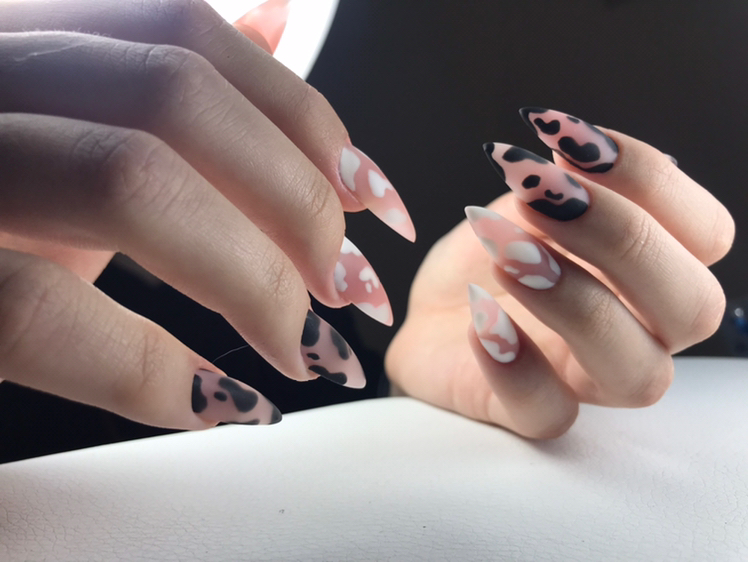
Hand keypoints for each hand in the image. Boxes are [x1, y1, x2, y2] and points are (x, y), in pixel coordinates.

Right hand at [0, 0, 413, 426]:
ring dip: (251, 279)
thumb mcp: (73, 122)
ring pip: (126, 181)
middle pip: (177, 100)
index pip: (196, 40)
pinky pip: (43, 312)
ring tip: (303, 351)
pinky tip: (217, 406)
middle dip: (295, 204)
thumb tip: (278, 20)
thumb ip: (166, 72)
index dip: (308, 121)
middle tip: (349, 291)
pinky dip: (154, 372)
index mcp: (28, 33)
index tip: (376, 201)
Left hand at [386, 108, 733, 438]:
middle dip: (621, 239)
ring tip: (506, 250)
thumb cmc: (491, 255)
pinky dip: (515, 365)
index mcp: (652, 268)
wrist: (428, 312)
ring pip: (639, 373)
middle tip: (538, 195)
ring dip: (577, 301)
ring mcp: (587, 379)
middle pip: (694, 307)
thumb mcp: (524, 204)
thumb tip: (585, 148)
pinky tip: (480, 314)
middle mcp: (639, 329)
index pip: (707, 233)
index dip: (648, 180)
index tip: (565, 138)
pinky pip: (549, 415)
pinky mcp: (527, 411)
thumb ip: (564, 183)